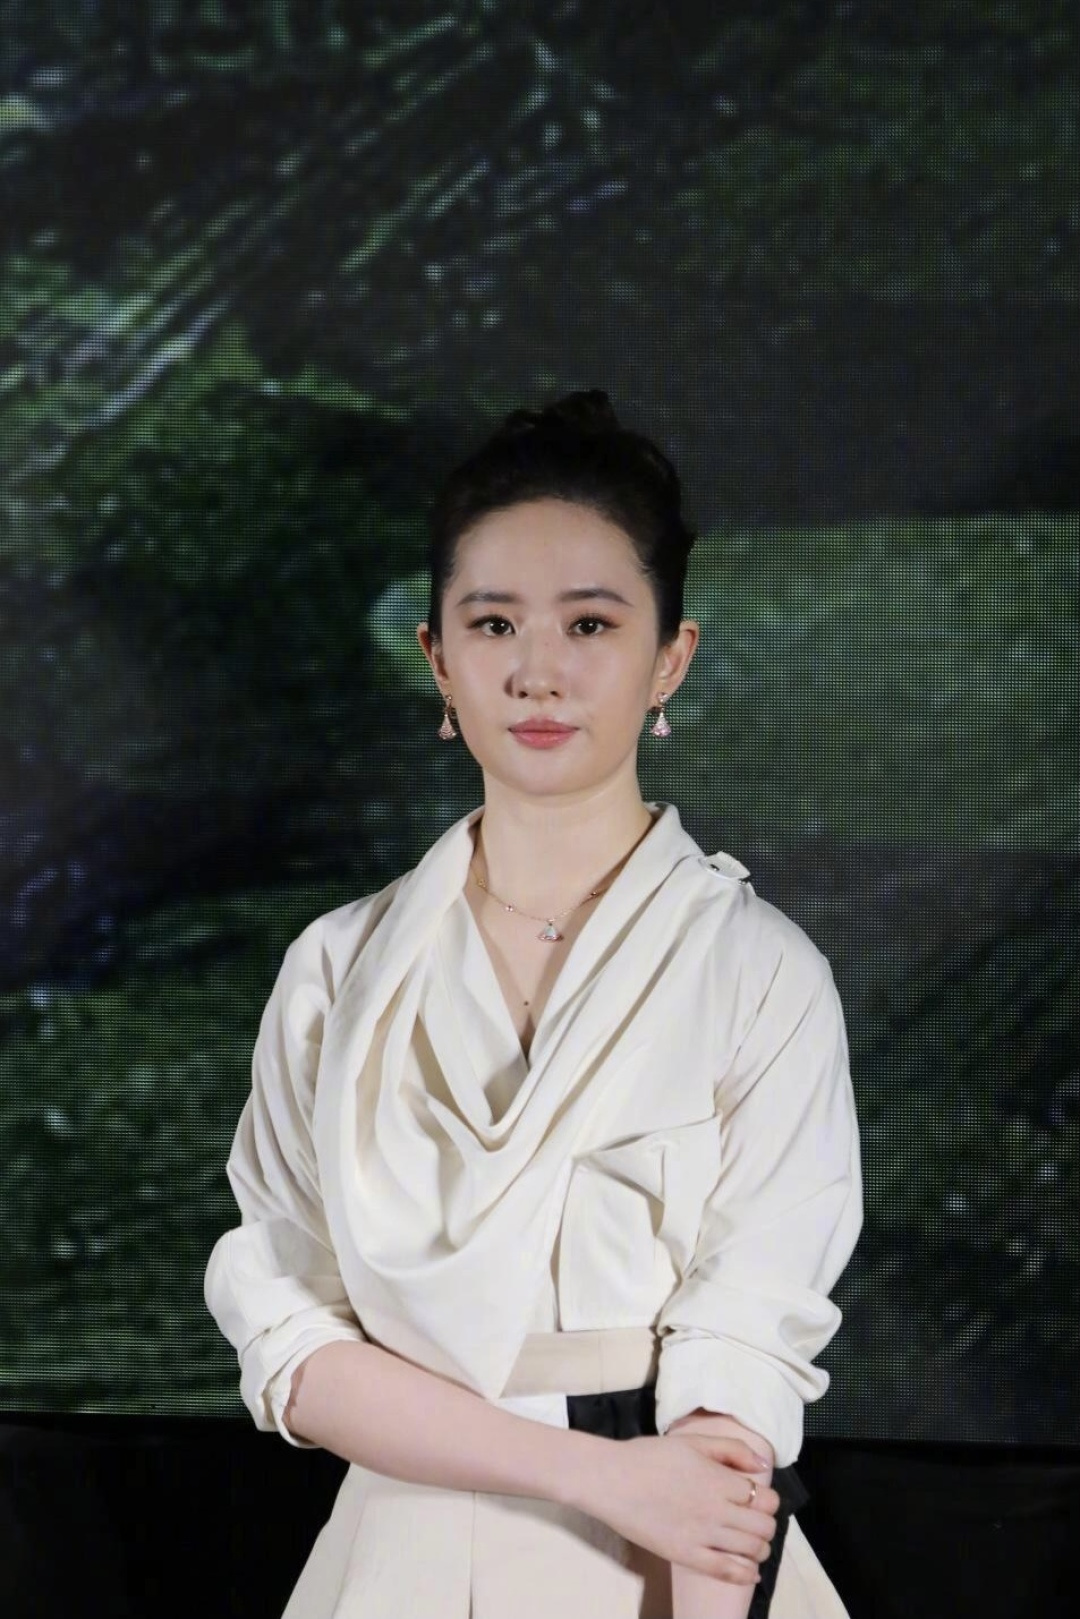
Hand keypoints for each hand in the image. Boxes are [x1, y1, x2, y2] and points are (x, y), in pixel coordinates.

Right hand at [574, 1432, 778, 1585]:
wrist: (610, 1479)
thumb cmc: (649, 1456)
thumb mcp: (692, 1442)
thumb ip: (731, 1449)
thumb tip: (763, 1463)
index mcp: (718, 1480)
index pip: (765, 1498)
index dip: (768, 1500)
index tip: (760, 1499)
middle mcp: (716, 1510)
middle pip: (763, 1527)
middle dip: (766, 1525)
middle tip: (756, 1521)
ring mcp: (701, 1536)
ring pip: (750, 1551)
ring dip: (759, 1548)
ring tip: (751, 1543)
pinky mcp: (685, 1556)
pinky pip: (725, 1572)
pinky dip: (744, 1574)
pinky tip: (749, 1570)